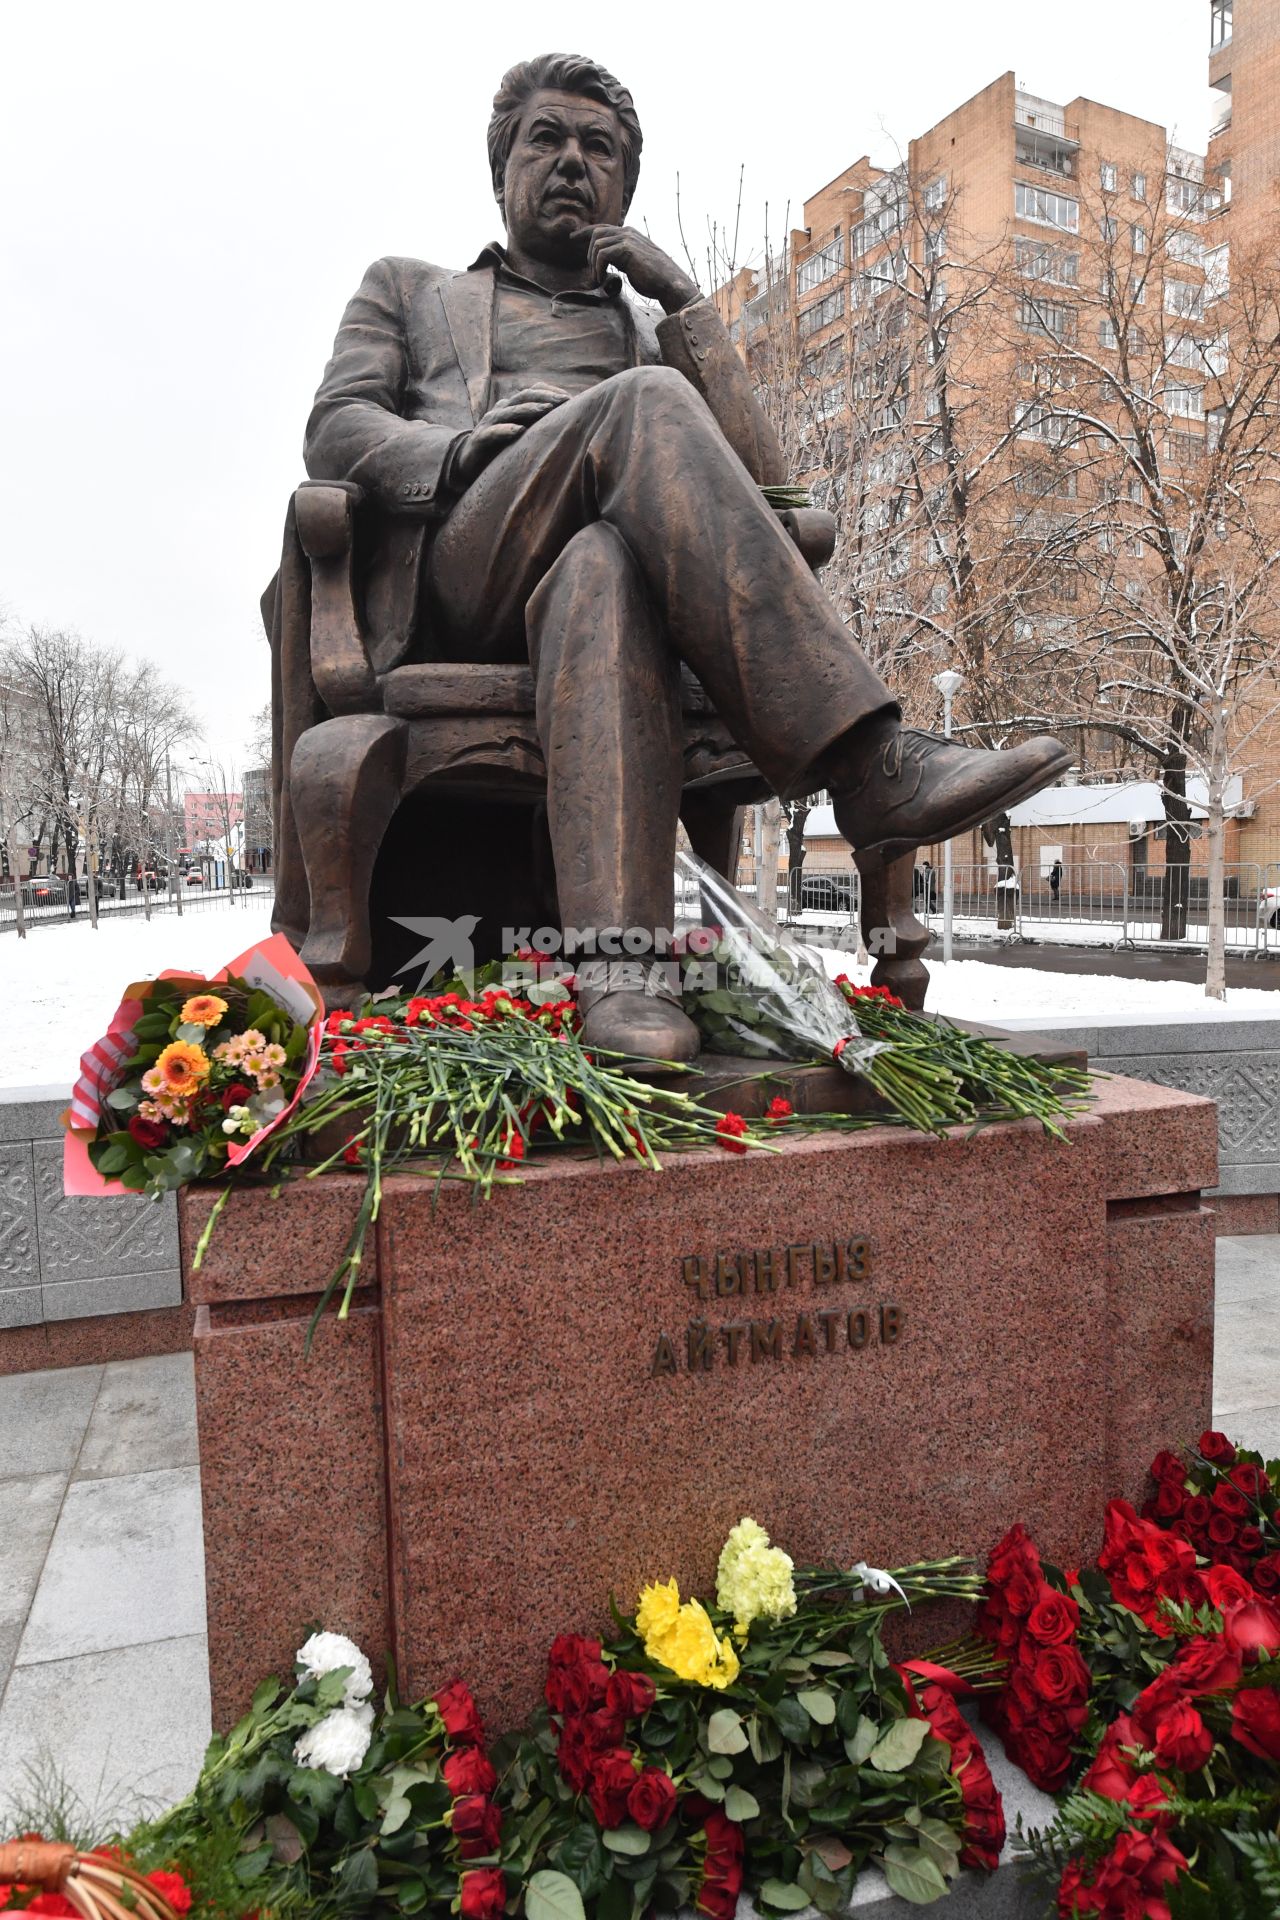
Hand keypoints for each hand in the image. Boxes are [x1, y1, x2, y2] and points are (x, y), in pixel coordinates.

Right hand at [449, 385, 571, 489]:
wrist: (468, 462)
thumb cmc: (500, 448)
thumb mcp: (521, 433)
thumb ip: (537, 425)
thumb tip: (566, 423)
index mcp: (512, 407)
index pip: (532, 391)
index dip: (550, 391)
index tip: (570, 399)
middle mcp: (501, 410)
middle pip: (524, 396)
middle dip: (545, 397)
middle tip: (564, 401)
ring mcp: (489, 423)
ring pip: (510, 411)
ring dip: (529, 409)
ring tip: (546, 409)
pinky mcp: (480, 438)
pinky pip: (494, 432)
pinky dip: (506, 430)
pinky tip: (519, 431)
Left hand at [580, 226, 698, 314]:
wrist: (669, 282)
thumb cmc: (653, 277)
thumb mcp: (633, 262)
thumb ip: (620, 257)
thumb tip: (606, 261)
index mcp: (629, 233)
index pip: (602, 228)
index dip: (585, 232)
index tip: (572, 237)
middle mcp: (627, 232)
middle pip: (596, 233)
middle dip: (588, 253)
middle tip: (591, 272)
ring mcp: (627, 238)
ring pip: (597, 244)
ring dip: (593, 264)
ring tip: (598, 279)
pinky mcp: (627, 248)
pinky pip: (602, 254)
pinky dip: (598, 268)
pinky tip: (602, 279)